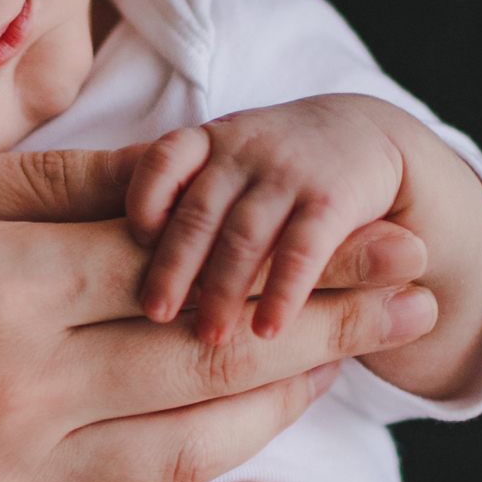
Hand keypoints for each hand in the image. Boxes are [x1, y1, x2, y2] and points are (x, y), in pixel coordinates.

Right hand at [0, 145, 433, 481]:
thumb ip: (40, 189)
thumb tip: (170, 167)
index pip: (187, 264)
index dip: (296, 251)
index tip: (375, 237)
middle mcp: (7, 389)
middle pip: (208, 355)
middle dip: (329, 323)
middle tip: (414, 299)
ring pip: (180, 457)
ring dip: (280, 413)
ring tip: (348, 373)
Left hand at [125, 96, 405, 340]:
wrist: (376, 141)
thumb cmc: (279, 177)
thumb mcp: (229, 170)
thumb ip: (184, 204)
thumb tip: (104, 272)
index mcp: (210, 144)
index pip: (163, 162)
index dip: (143, 204)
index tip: (127, 253)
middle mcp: (246, 151)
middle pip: (198, 210)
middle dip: (173, 267)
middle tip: (154, 317)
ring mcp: (291, 172)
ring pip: (244, 234)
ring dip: (224, 289)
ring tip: (209, 340)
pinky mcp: (336, 199)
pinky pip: (302, 250)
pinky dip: (282, 292)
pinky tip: (267, 332)